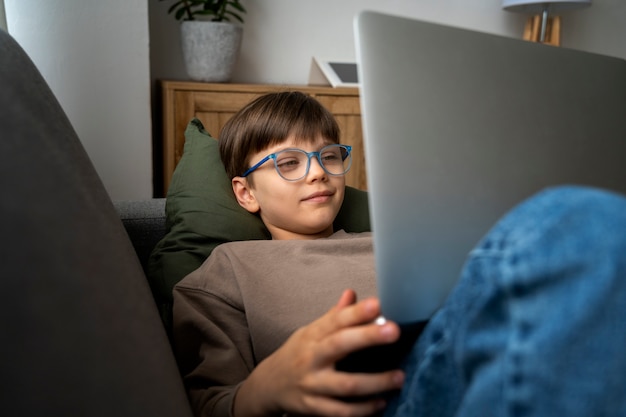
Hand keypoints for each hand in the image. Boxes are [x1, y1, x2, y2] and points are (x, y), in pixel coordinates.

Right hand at [233, 289, 403, 416]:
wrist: (267, 386)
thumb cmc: (296, 355)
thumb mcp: (310, 332)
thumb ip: (334, 317)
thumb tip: (352, 294)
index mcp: (313, 336)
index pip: (336, 320)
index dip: (356, 312)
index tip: (378, 304)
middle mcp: (311, 358)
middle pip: (339, 345)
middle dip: (367, 337)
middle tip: (394, 330)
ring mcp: (312, 384)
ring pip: (346, 385)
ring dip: (375, 382)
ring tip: (399, 377)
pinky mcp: (313, 408)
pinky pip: (341, 411)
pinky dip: (362, 410)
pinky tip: (380, 403)